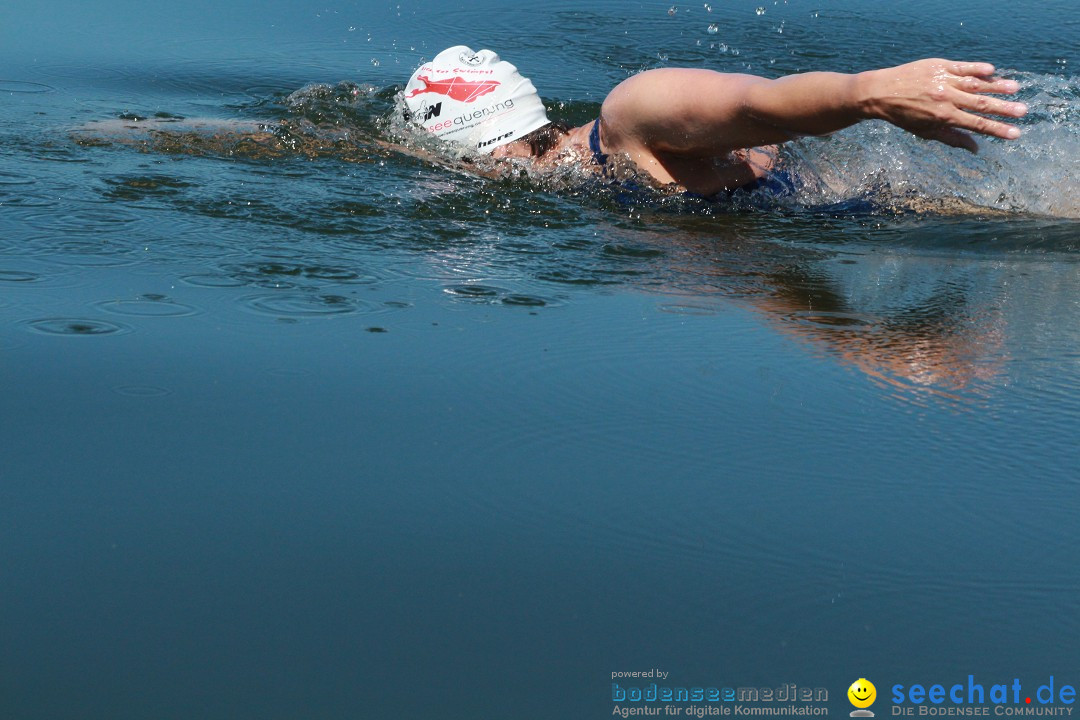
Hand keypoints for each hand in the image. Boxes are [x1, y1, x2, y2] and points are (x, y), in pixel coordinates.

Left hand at [859, 59, 1027, 151]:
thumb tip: (976, 149)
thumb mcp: (926, 131)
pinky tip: (992, 70)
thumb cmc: (904, 116)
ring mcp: (943, 80)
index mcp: (943, 117)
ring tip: (1016, 88)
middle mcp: (946, 98)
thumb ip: (952, 139)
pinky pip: (962, 66)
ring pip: (975, 83)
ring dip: (997, 86)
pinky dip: (977, 68)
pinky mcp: (939, 65)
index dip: (997, 130)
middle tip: (1024, 111)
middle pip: (980, 104)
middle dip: (1003, 109)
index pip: (976, 124)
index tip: (1015, 134)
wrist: (880, 93)